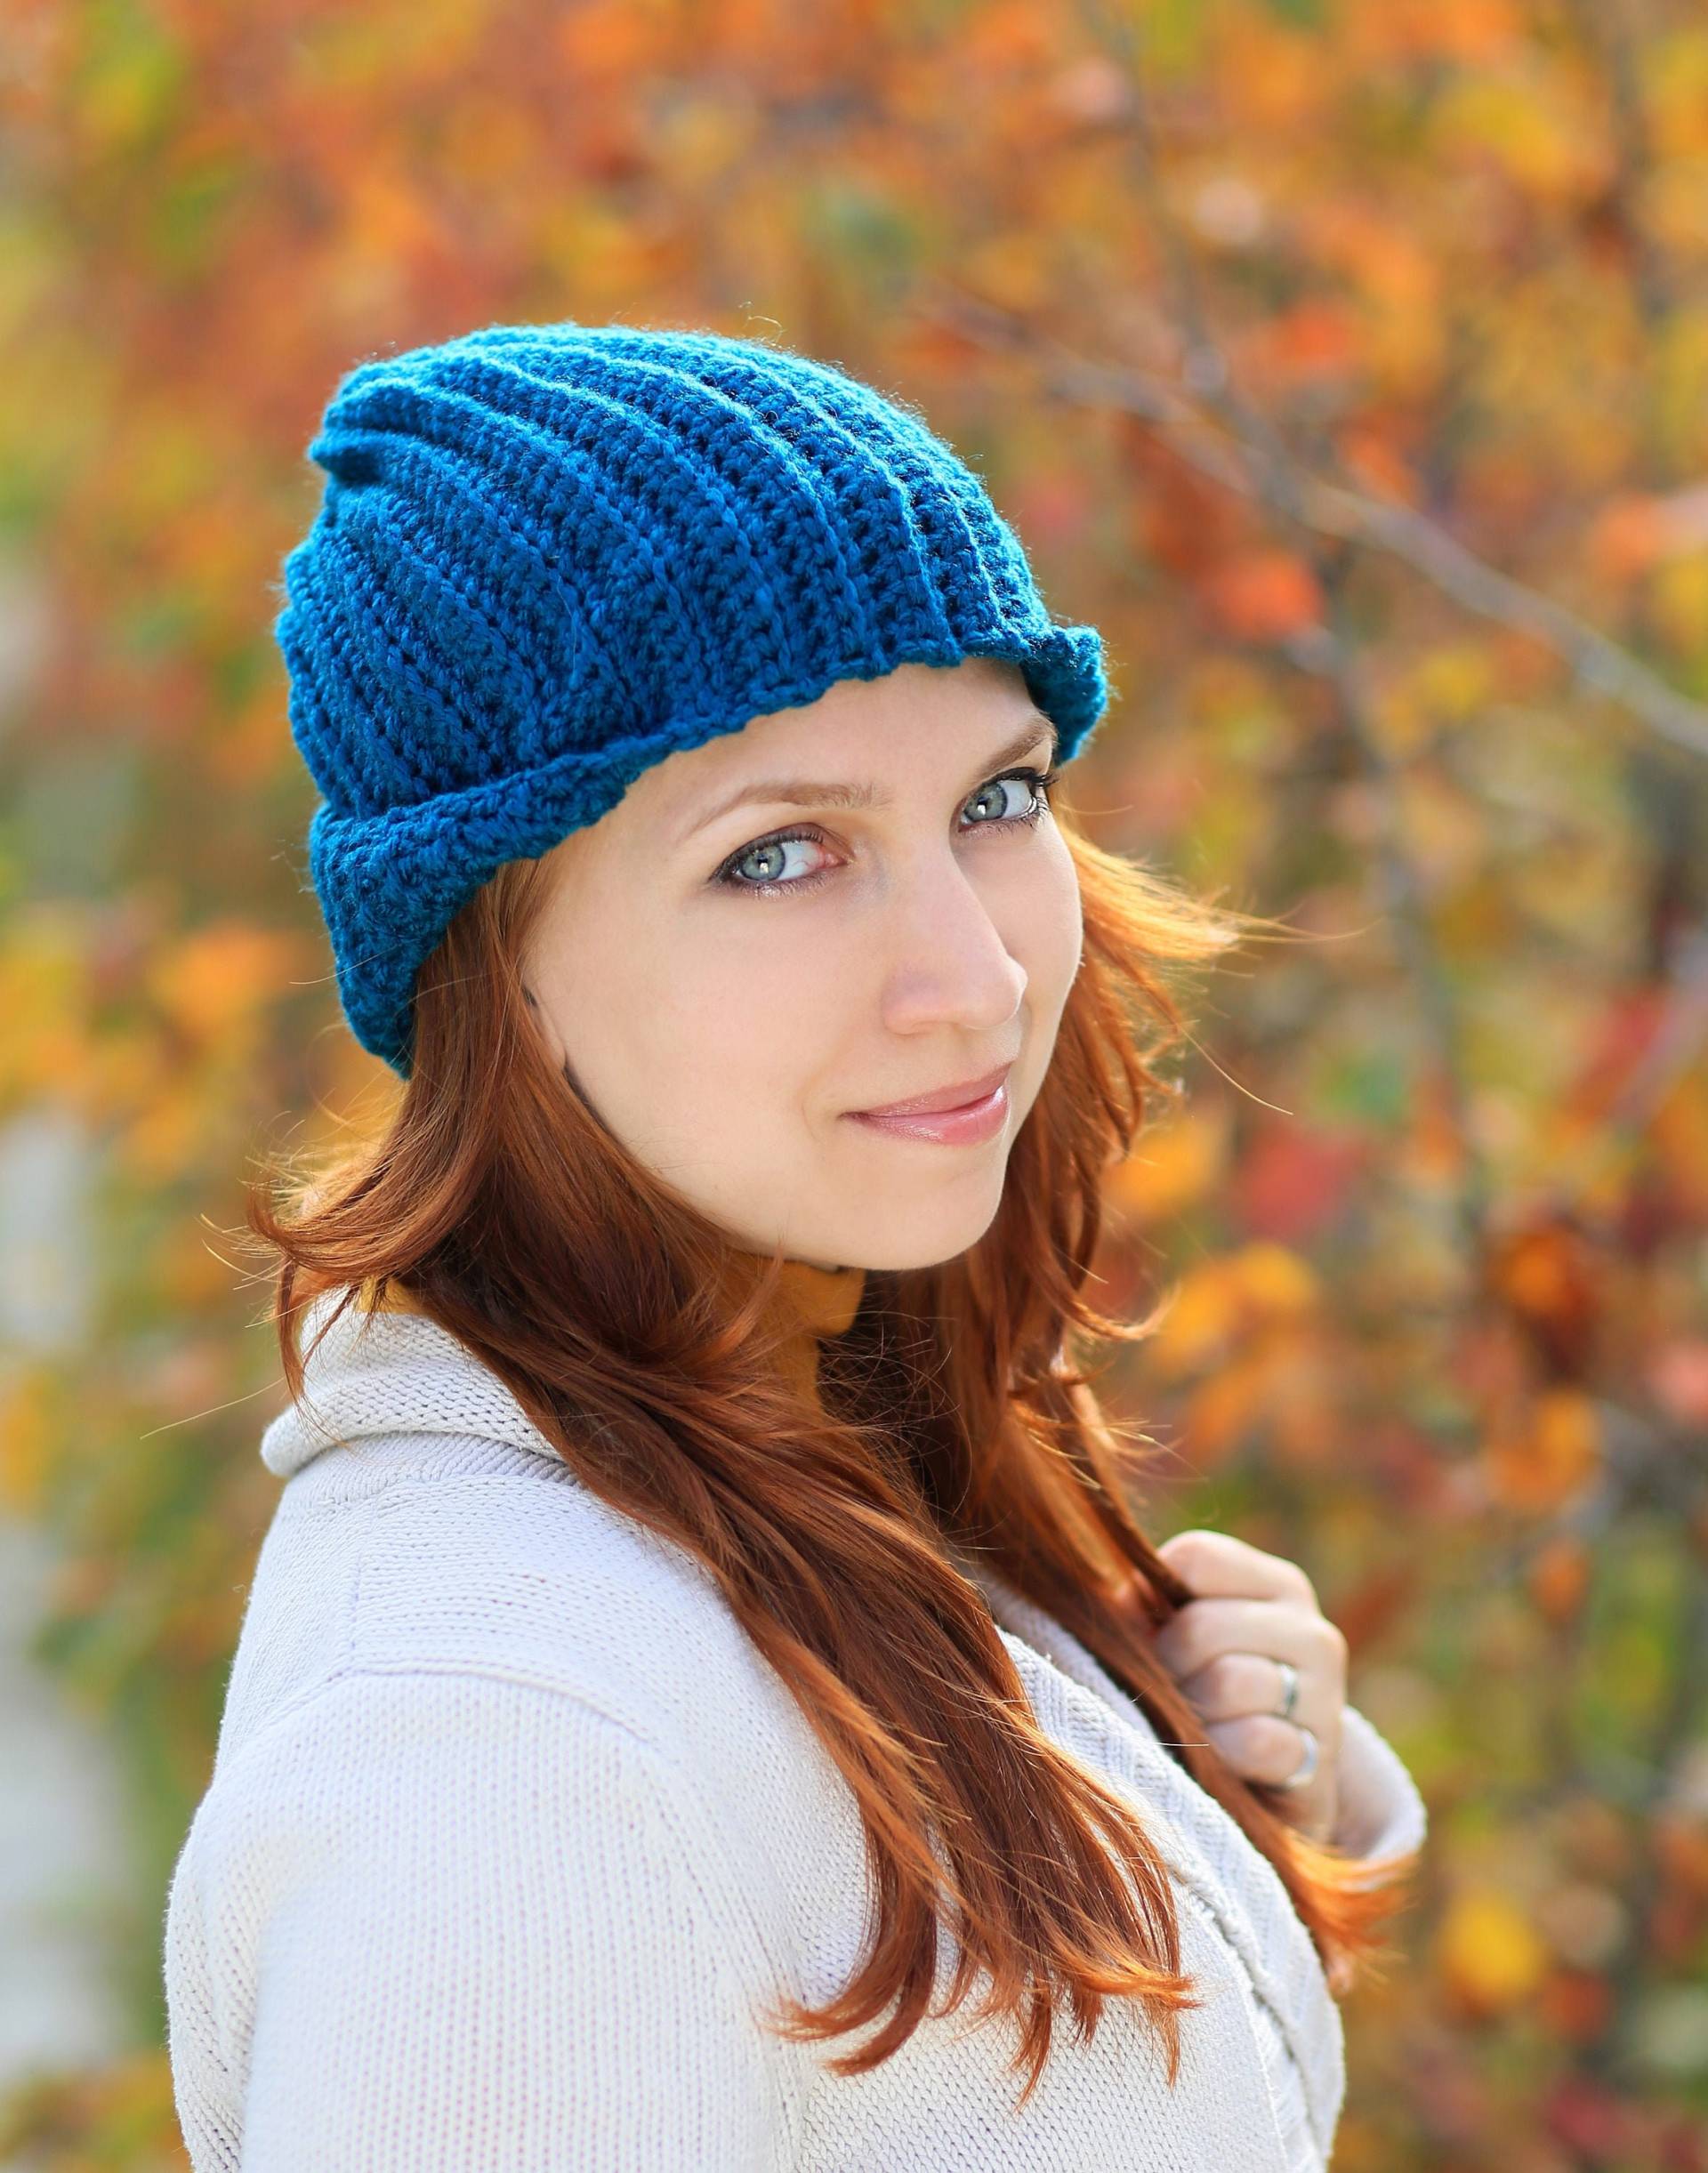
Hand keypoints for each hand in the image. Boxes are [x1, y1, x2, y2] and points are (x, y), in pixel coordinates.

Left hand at [1144, 1529, 1345, 1846]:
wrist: (1271, 1791)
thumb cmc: (1206, 1697)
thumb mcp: (1181, 1641)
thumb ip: (1144, 1608)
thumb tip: (1102, 1599)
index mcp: (1275, 1586)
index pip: (1197, 1557)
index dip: (1151, 1598)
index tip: (1149, 1634)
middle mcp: (1310, 1631)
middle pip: (1202, 1626)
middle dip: (1166, 1666)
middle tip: (1165, 1693)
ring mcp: (1324, 1695)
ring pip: (1229, 1682)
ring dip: (1191, 1713)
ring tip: (1191, 1726)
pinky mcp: (1320, 1757)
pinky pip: (1255, 1740)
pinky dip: (1221, 1754)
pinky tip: (1219, 1762)